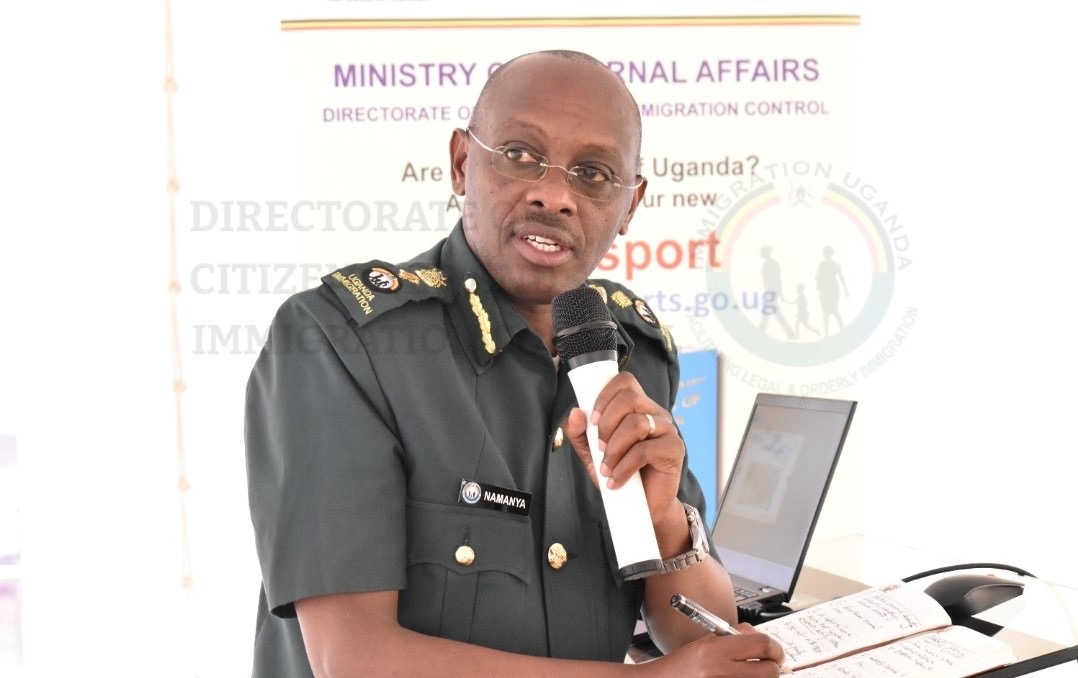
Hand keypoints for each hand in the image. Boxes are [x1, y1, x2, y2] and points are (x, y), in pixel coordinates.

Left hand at [563, 371, 683, 523]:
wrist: (643, 507)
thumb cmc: (619, 474)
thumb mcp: (592, 455)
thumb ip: (580, 434)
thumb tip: (575, 413)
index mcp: (638, 407)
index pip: (625, 382)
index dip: (605, 395)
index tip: (592, 420)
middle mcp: (655, 413)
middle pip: (630, 398)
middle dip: (607, 423)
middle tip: (599, 447)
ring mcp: (668, 430)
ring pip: (636, 424)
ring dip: (614, 448)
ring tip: (606, 469)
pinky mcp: (675, 450)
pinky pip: (645, 450)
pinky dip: (624, 467)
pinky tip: (616, 480)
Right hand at [642, 628, 788, 677]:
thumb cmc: (680, 666)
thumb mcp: (705, 643)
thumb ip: (733, 638)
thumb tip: (760, 639)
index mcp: (714, 649)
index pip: (761, 644)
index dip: (775, 648)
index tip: (776, 651)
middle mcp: (719, 670)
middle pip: (768, 670)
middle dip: (773, 667)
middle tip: (770, 665)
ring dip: (762, 677)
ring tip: (753, 672)